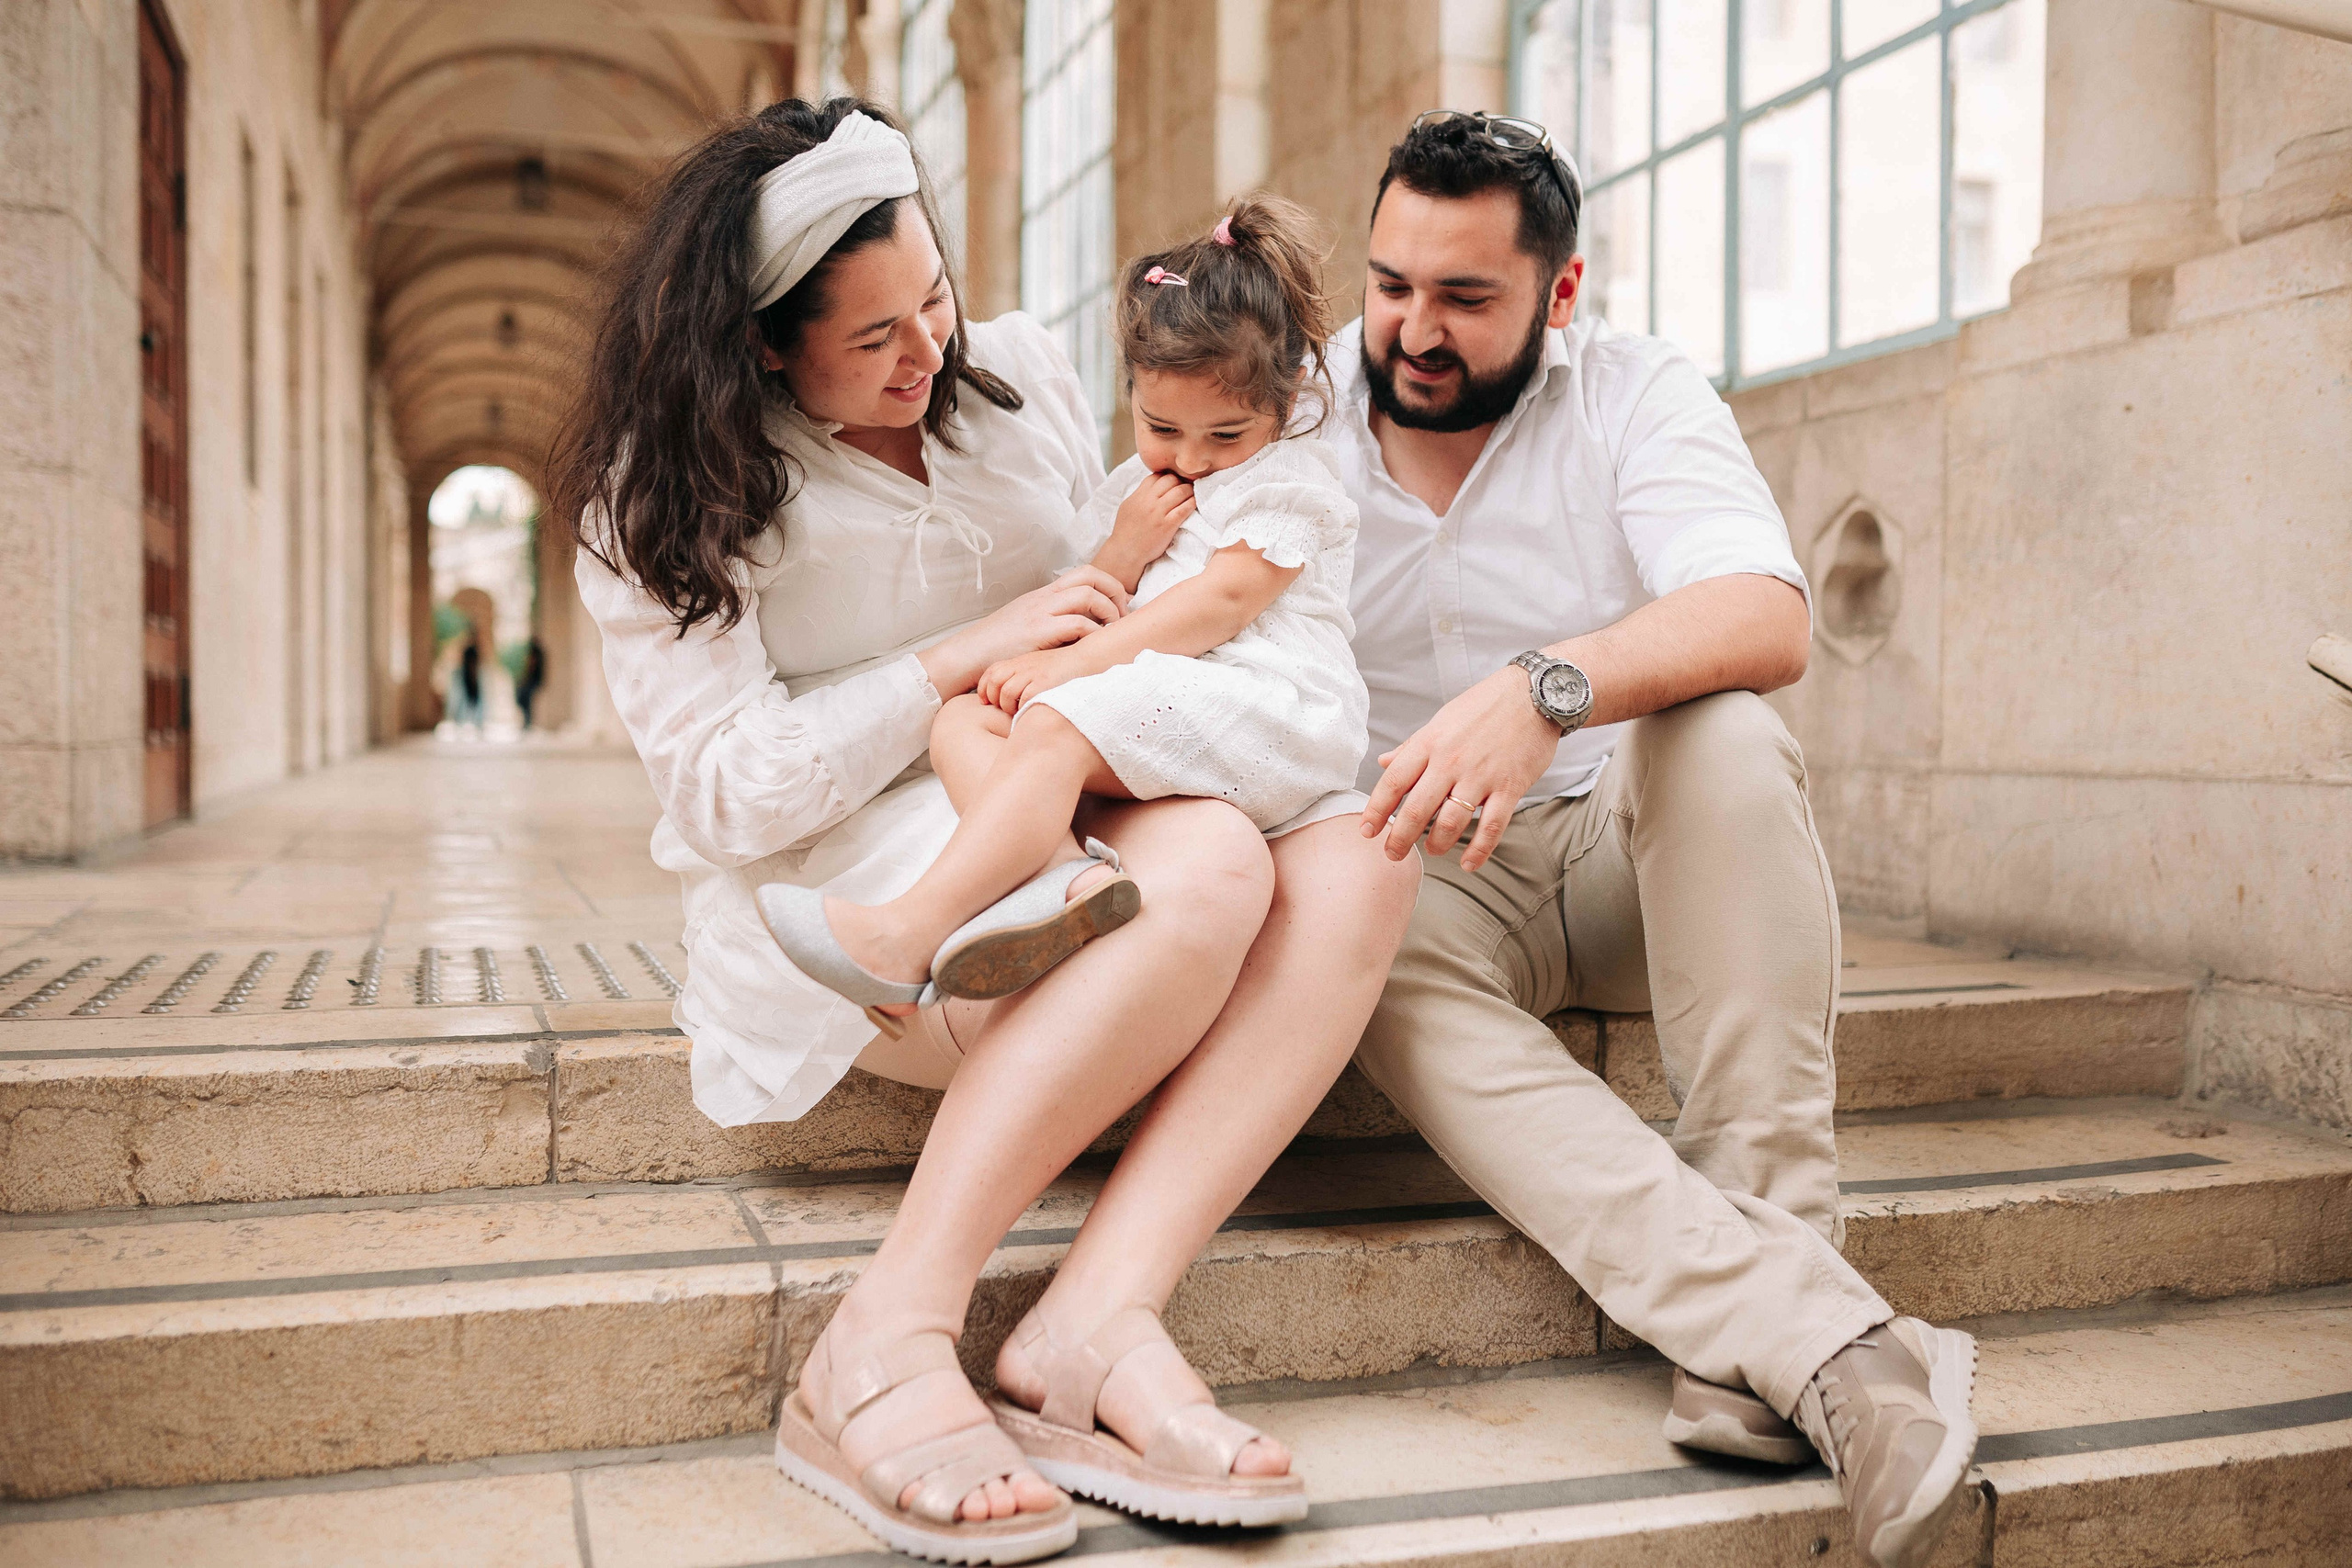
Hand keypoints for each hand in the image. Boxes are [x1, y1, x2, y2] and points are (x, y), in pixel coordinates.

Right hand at [920, 566, 1126, 697]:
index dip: (1108, 584)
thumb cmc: (996, 648)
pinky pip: (1077, 624)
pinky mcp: (1038, 632)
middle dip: (1115, 592)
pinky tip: (1095, 647)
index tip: (1119, 605)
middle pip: (1090, 576)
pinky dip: (1094, 633)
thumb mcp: (1025, 625)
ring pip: (1087, 595)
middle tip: (1123, 615)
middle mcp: (1044, 598)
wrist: (966, 655)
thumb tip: (1081, 631)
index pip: (1083, 573)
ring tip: (1111, 631)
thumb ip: (1051, 622)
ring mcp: (1040, 612)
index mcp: (1043, 595)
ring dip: (1108, 611)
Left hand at [977, 646, 1087, 713]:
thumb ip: (1023, 677)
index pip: (991, 672)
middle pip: (995, 682)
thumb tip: (1009, 697)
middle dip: (995, 699)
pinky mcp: (1045, 682)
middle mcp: (1024, 665)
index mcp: (1020, 661)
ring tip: (1019, 712)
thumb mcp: (1039, 668)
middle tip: (1005, 709)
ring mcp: (1034, 673)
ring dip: (1009, 706)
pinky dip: (1024, 708)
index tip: (987, 701)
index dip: (984, 688)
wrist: (1088, 659)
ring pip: (1007, 692)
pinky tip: (1031, 712)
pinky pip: (1024, 698)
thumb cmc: (1066, 669)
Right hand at [1096, 472, 1194, 588]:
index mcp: (1138, 495)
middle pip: (1170, 479)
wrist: (1125, 553)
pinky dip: (1192, 503)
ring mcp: (1158, 513)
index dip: (1167, 476)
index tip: (1174, 481)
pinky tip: (1195, 503)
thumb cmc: (1126, 532)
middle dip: (1180, 481)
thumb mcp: (1128, 507)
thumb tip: (1153, 484)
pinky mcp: (1168, 525)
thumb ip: (1140, 494)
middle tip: (1186, 487)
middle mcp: (1148, 501)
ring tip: (1192, 494)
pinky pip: (1185, 508)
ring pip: (1180, 491)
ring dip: (1190, 491)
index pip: (1156, 476)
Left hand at [1360, 665, 1563, 871]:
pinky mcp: (1510, 787)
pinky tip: (1469, 863)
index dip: (1376, 811)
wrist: (1534, 694)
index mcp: (1430, 742)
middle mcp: (1450, 761)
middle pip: (1416, 810)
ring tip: (1432, 851)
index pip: (1393, 782)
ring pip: (1450, 822)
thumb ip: (1412, 746)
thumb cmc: (1484, 706)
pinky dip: (1479, 850)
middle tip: (1393, 854)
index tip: (1366, 831)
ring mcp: (1481, 775)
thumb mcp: (1441, 719)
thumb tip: (1383, 763)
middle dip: (1400, 839)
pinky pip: (1491, 826)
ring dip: (1437, 844)